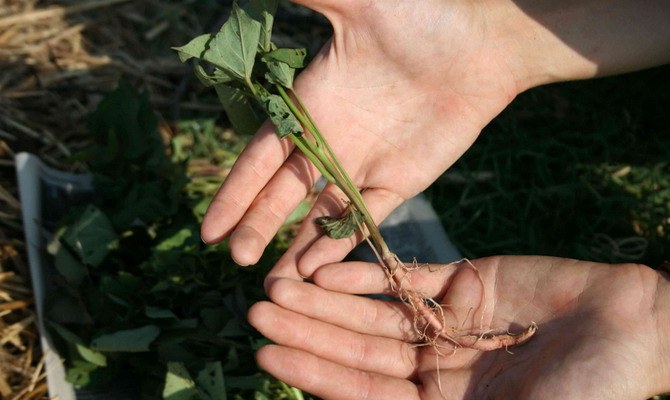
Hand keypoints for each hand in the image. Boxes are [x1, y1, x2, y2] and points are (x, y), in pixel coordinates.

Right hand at [200, 0, 523, 274]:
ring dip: (295, 249)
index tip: (208, 228)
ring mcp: (364, 166)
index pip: (258, 158)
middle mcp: (330, 142)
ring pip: (320, 217)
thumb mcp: (357, 4)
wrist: (484, 45)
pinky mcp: (399, 183)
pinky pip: (365, 220)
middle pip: (283, 195)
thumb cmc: (423, 15)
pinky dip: (341, 244)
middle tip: (234, 260)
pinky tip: (319, 272)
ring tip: (273, 285)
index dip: (233, 192)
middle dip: (257, 227)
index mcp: (308, 106)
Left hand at [248, 256, 669, 398]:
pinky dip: (366, 271)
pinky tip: (325, 264)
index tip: (265, 349)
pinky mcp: (464, 280)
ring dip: (324, 297)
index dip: (311, 370)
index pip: (360, 392)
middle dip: (307, 329)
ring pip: (371, 310)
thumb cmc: (586, 394)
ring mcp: (446, 323)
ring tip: (277, 281)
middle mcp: (435, 367)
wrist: (636, 329)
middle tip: (255, 306)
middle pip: (356, 348)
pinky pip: (405, 276)